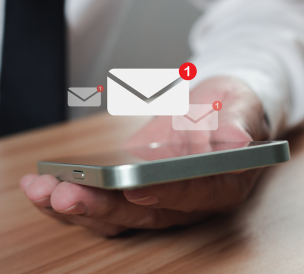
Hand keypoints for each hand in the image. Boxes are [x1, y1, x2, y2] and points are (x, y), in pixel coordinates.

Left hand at [20, 77, 269, 235]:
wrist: (216, 107)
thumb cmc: (233, 108)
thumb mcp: (242, 107)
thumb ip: (239, 124)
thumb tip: (238, 140)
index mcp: (221, 184)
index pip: (193, 195)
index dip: (165, 194)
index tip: (133, 189)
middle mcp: (189, 200)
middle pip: (146, 213)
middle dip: (104, 206)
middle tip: (65, 193)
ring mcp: (161, 197)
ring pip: (119, 214)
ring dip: (79, 206)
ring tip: (42, 190)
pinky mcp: (139, 188)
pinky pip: (107, 200)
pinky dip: (78, 194)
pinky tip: (46, 185)